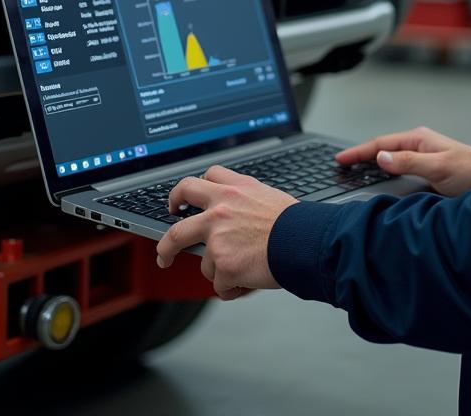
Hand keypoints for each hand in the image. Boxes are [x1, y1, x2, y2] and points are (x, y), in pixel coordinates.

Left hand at [155, 165, 298, 299]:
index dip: (183, 194)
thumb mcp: (266, 195)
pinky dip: (233, 288)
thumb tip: (230, 212)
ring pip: (204, 263)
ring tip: (244, 270)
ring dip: (221, 271)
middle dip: (165, 244)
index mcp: (232, 190)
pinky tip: (249, 281)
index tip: (179, 204)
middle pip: (177, 227)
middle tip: (165, 253)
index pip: (197, 182)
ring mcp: (218, 238)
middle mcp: (219, 210)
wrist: (305, 239)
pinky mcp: (223, 265)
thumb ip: (242, 200)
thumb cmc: (294, 221)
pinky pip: (219, 285)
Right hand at [335, 126, 470, 196]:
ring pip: (388, 157)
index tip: (341, 159)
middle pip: (381, 148)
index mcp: (417, 139)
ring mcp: (421, 155)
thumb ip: (409, 162)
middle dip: (360, 155)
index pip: (380, 143)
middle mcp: (417, 144)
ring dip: (370, 162)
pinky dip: (383, 169)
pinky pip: (397, 166)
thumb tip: (380, 157)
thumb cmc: (468, 171)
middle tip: (340, 164)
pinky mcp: (425, 167)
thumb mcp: (438, 167)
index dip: (358, 151)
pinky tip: (377, 176)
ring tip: (352, 169)